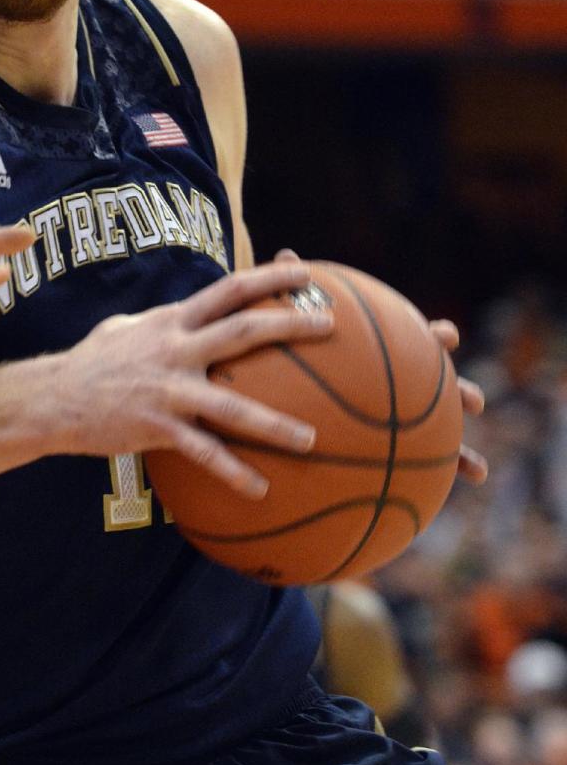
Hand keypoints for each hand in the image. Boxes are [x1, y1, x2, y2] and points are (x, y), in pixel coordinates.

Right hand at [55, 261, 333, 497]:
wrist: (52, 398)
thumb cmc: (91, 362)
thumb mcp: (125, 328)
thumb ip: (161, 321)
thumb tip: (184, 313)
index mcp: (173, 321)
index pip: (229, 289)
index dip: (269, 278)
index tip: (306, 271)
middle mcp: (175, 349)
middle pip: (242, 331)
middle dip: (289, 326)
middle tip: (330, 325)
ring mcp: (168, 388)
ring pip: (232, 405)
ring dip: (275, 424)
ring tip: (312, 439)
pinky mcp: (158, 426)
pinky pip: (203, 452)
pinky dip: (233, 472)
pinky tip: (260, 490)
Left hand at [275, 247, 487, 486]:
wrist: (298, 390)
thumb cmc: (300, 353)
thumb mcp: (293, 323)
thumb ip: (292, 293)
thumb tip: (288, 253)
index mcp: (386, 351)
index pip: (417, 337)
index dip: (435, 337)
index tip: (446, 338)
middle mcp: (401, 382)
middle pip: (439, 386)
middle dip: (458, 392)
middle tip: (473, 401)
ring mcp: (399, 418)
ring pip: (437, 436)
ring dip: (460, 451)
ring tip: (476, 469)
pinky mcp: (387, 453)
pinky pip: (405, 477)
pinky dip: (417, 493)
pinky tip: (423, 512)